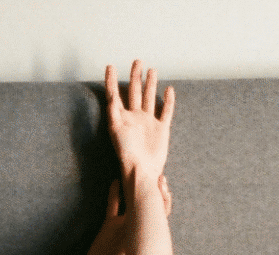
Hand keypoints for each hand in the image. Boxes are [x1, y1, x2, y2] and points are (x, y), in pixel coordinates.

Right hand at [80, 175, 173, 254]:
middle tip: (159, 175)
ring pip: (132, 201)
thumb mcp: (130, 245)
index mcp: (145, 232)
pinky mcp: (110, 224)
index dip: (163, 198)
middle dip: (155, 189)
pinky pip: (114, 205)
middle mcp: (137, 225)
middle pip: (149, 204)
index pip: (159, 212)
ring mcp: (124, 224)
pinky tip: (115, 181)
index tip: (163, 185)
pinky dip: (115, 194)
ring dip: (135, 188)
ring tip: (138, 173)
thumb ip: (137, 232)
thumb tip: (145, 215)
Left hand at [105, 60, 175, 177]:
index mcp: (122, 117)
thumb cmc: (126, 153)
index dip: (112, 81)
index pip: (115, 94)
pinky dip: (168, 101)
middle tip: (137, 61)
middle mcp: (135, 117)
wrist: (142, 169)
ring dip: (150, 84)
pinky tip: (168, 90)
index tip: (110, 66)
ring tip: (151, 70)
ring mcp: (148, 122)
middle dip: (135, 76)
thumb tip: (111, 95)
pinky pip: (165, 111)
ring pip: (149, 97)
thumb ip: (114, 112)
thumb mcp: (116, 130)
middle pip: (134, 91)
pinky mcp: (161, 129)